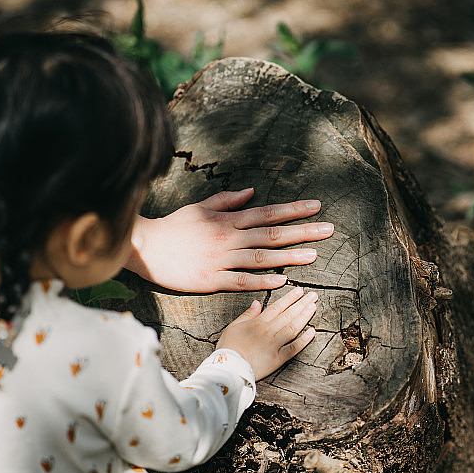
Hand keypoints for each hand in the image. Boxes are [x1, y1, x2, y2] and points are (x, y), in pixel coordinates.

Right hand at [125, 188, 333, 291]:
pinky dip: (262, 281)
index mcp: (227, 220)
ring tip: (314, 255)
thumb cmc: (174, 227)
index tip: (316, 207)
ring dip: (289, 256)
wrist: (145, 247)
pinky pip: (242, 280)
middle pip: (271, 234)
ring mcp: (221, 259)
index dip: (293, 210)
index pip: (267, 212)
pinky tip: (282, 280)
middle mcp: (229, 238)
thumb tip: (252, 192)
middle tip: (328, 230)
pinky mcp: (211, 280)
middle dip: (302, 231)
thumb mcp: (200, 207)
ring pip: (262, 257)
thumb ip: (227, 200)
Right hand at [216, 287, 316, 379]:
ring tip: (313, 307)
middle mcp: (269, 331)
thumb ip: (247, 314)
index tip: (300, 291)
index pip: (278, 306)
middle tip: (313, 295)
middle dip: (302, 303)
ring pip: (293, 327)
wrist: (229, 368)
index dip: (290, 298)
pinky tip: (312, 331)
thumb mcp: (233, 326)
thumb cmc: (229, 348)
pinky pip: (294, 348)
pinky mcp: (279, 358)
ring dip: (305, 316)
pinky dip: (304, 340)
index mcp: (258, 322)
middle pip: (289, 314)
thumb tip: (257, 302)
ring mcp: (275, 344)